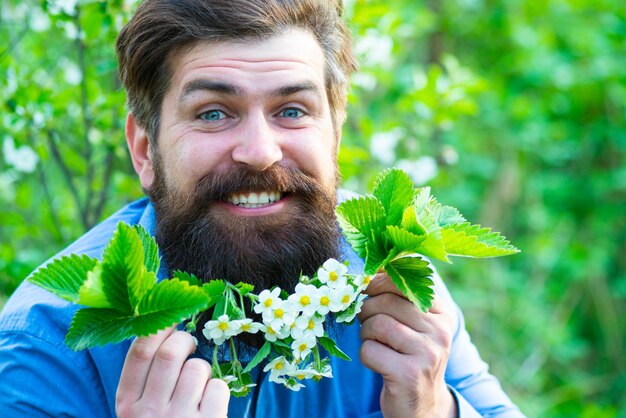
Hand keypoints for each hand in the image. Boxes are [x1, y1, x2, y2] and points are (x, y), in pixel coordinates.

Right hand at [116, 326, 229, 417]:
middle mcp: (149, 413)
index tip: (171, 318)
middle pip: (170, 354)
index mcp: (126, 405)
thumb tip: (164, 329)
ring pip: (198, 368)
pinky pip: (218, 388)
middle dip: (184, 341)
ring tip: (198, 387)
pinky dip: (217, 390)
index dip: (158, 328)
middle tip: (189, 346)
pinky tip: (209, 405)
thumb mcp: (140, 411)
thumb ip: (146, 379)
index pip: (139, 353)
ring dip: (203, 370)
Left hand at [358, 273, 456, 417]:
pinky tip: (377, 362)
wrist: (421, 404)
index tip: (365, 289)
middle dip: (366, 309)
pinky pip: (370, 350)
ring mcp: (428, 353)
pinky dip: (365, 355)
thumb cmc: (408, 355)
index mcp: (441, 313)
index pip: (404, 283)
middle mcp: (440, 331)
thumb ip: (398, 297)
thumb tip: (372, 267)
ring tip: (373, 341)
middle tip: (364, 320)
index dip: (377, 282)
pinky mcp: (409, 374)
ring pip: (377, 325)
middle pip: (387, 302)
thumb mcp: (412, 324)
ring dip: (365, 333)